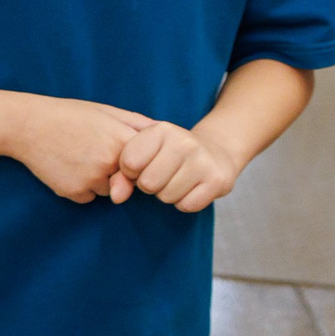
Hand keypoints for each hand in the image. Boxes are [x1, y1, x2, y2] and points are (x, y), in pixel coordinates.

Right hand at [7, 96, 153, 203]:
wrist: (28, 125)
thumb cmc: (70, 115)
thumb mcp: (107, 111)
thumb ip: (139, 124)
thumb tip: (167, 135)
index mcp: (122, 139)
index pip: (148, 164)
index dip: (140, 162)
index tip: (128, 155)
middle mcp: (109, 162)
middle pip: (130, 180)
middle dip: (119, 171)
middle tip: (96, 151)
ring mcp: (90, 179)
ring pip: (109, 190)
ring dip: (100, 180)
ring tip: (80, 157)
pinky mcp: (73, 191)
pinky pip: (88, 197)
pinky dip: (81, 187)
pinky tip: (68, 168)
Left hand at [115, 120, 241, 211]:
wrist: (216, 152)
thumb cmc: (170, 153)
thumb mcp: (146, 150)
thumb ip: (123, 170)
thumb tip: (117, 197)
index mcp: (161, 130)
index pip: (129, 163)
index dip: (131, 171)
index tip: (142, 165)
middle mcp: (184, 142)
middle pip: (148, 183)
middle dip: (149, 185)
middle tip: (161, 175)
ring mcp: (203, 161)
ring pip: (167, 196)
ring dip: (167, 194)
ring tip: (177, 179)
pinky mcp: (218, 181)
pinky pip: (186, 205)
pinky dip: (185, 202)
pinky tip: (191, 188)